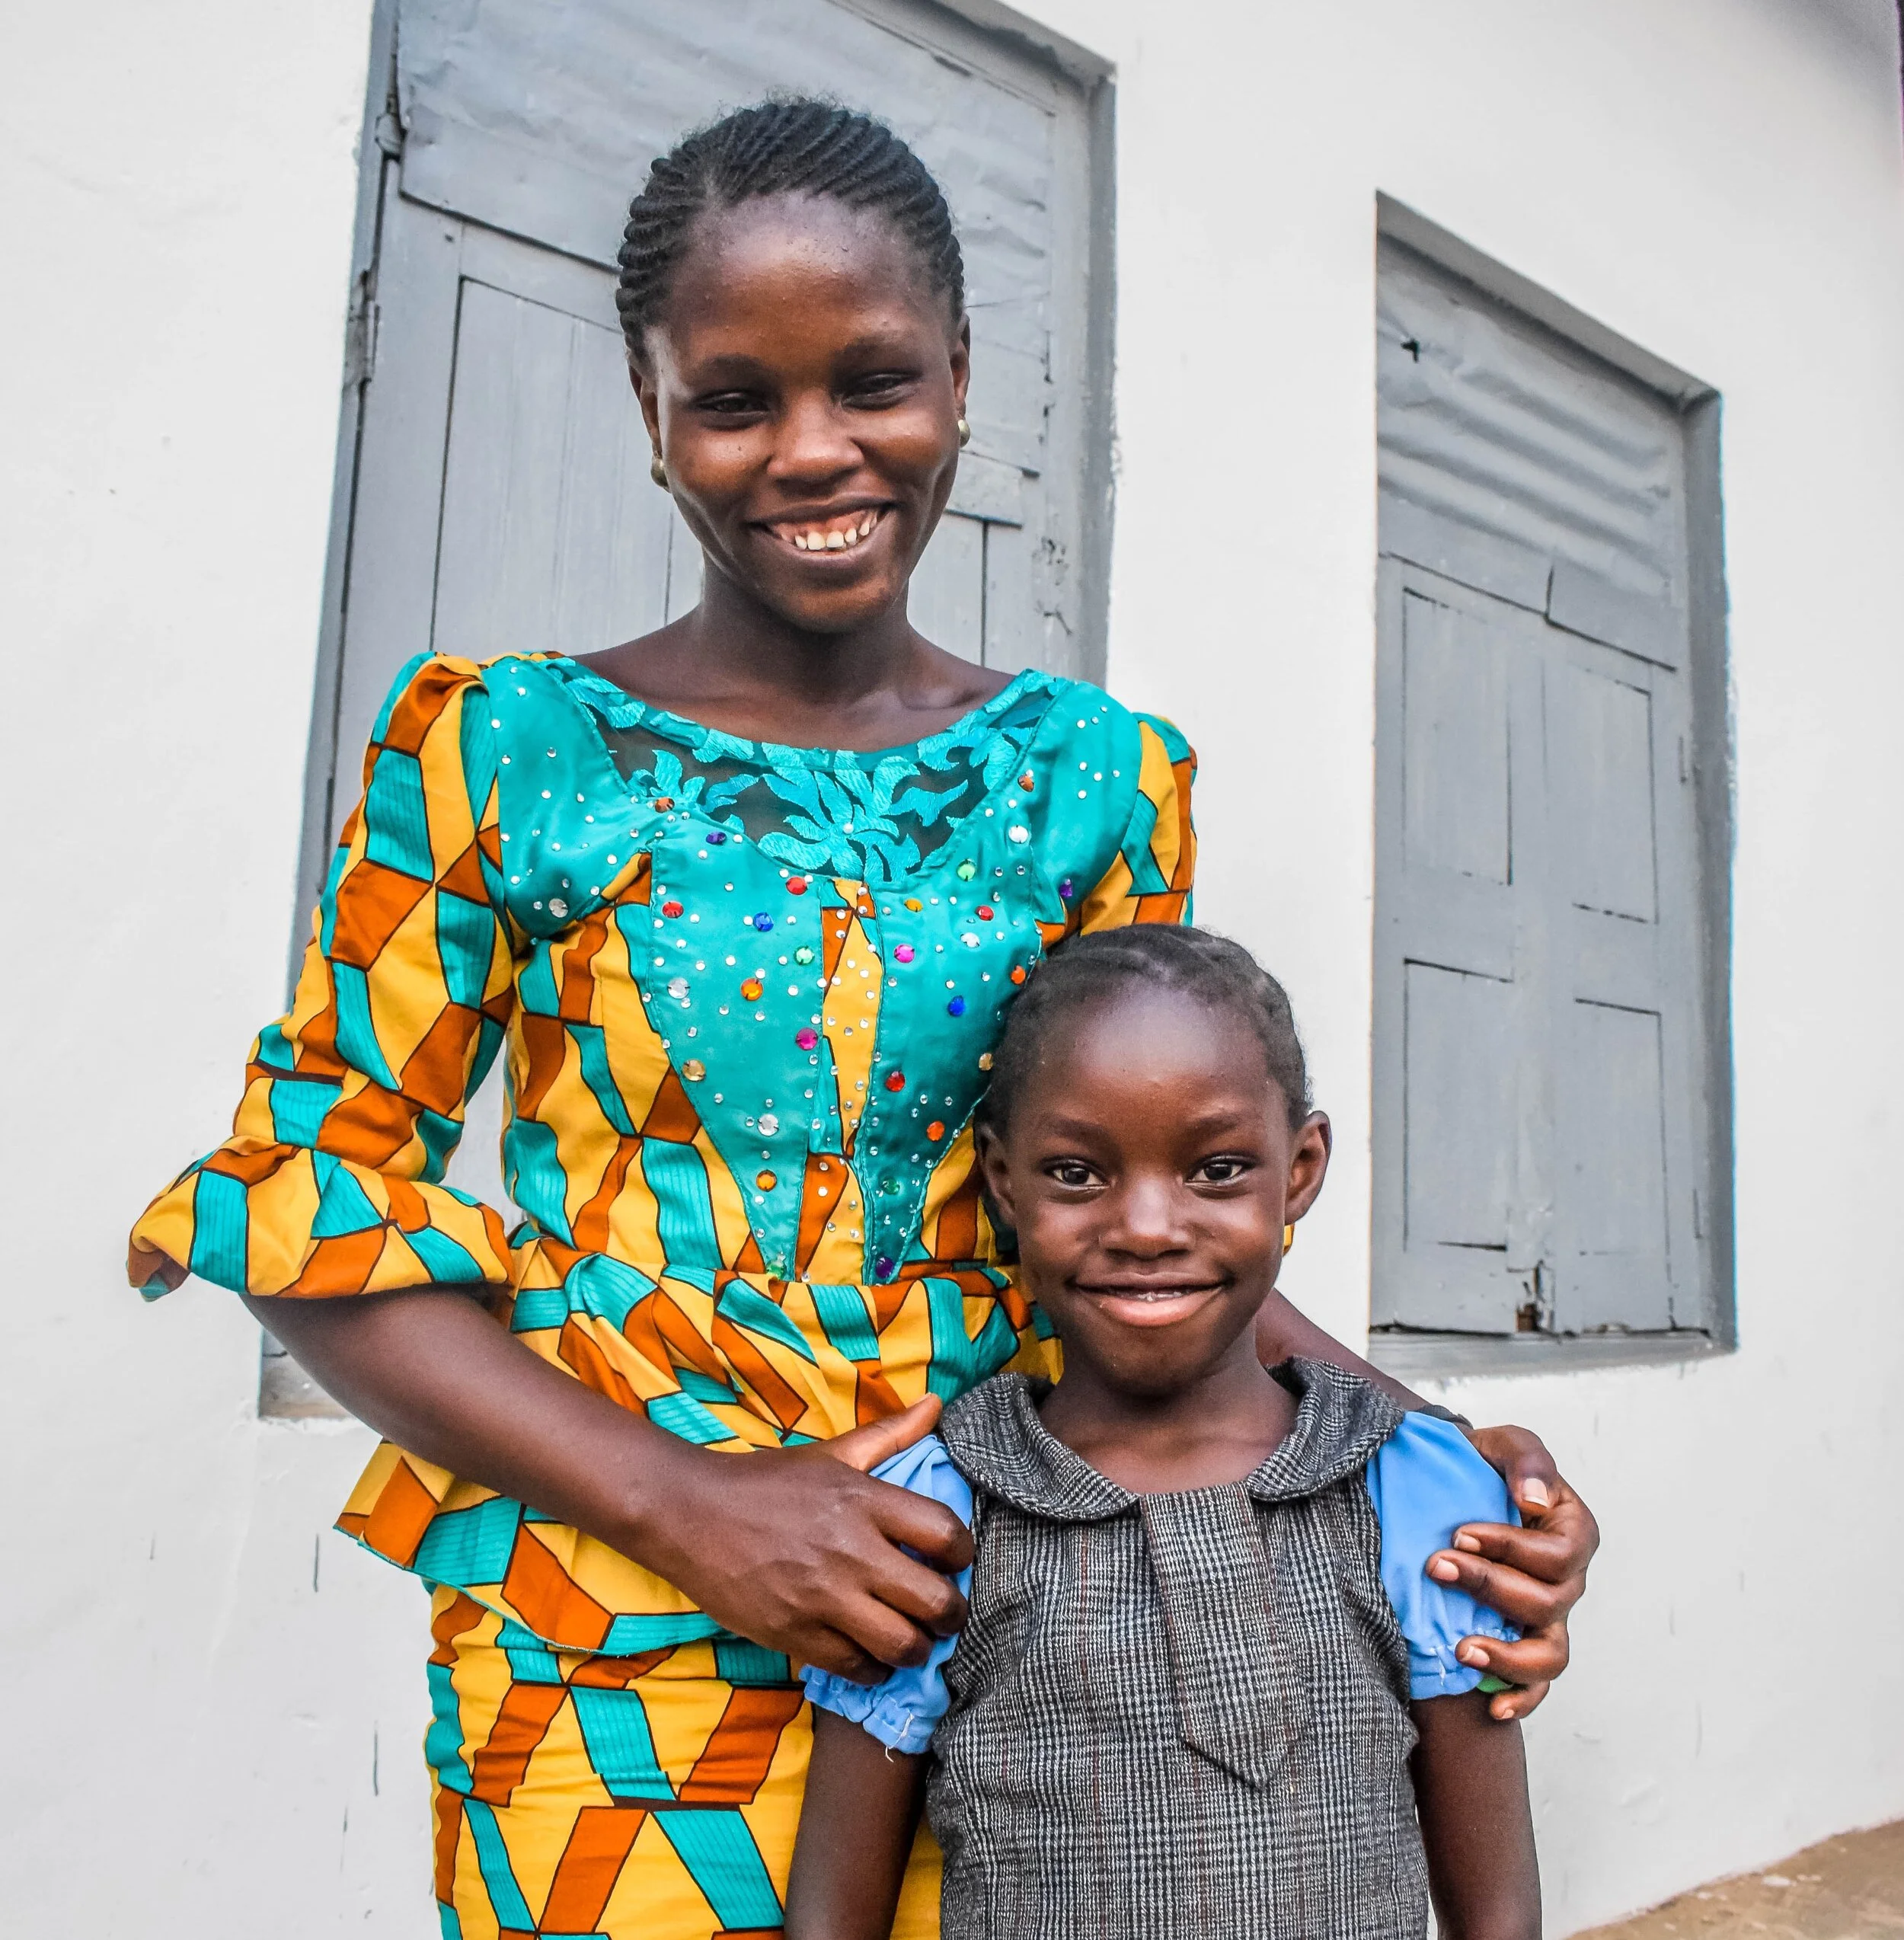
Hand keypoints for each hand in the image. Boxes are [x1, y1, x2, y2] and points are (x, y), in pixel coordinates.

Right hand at [635, 1395, 971, 1684]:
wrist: (692, 1514)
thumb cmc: (767, 1482)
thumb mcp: (831, 1453)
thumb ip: (890, 1435)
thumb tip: (937, 1404)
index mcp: (865, 1500)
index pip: (946, 1533)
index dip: (963, 1554)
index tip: (955, 1561)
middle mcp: (851, 1550)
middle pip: (934, 1601)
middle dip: (951, 1615)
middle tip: (945, 1615)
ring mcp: (823, 1597)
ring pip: (901, 1644)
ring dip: (917, 1649)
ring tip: (912, 1641)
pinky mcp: (795, 1633)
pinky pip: (856, 1668)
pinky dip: (874, 1671)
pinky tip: (872, 1659)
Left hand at [1430, 1424, 1599, 1721]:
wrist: (1457, 1488)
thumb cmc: (1486, 1466)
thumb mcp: (1506, 1444)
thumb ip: (1526, 1459)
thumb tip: (1532, 1500)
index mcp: (1574, 1532)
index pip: (1557, 1554)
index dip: (1511, 1548)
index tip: (1459, 1533)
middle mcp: (1568, 1581)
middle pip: (1547, 1602)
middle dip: (1488, 1586)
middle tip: (1436, 1566)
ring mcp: (1551, 1618)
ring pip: (1549, 1654)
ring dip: (1507, 1656)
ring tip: (1461, 1649)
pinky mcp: (1527, 1644)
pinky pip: (1537, 1686)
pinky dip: (1520, 1699)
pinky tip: (1492, 1708)